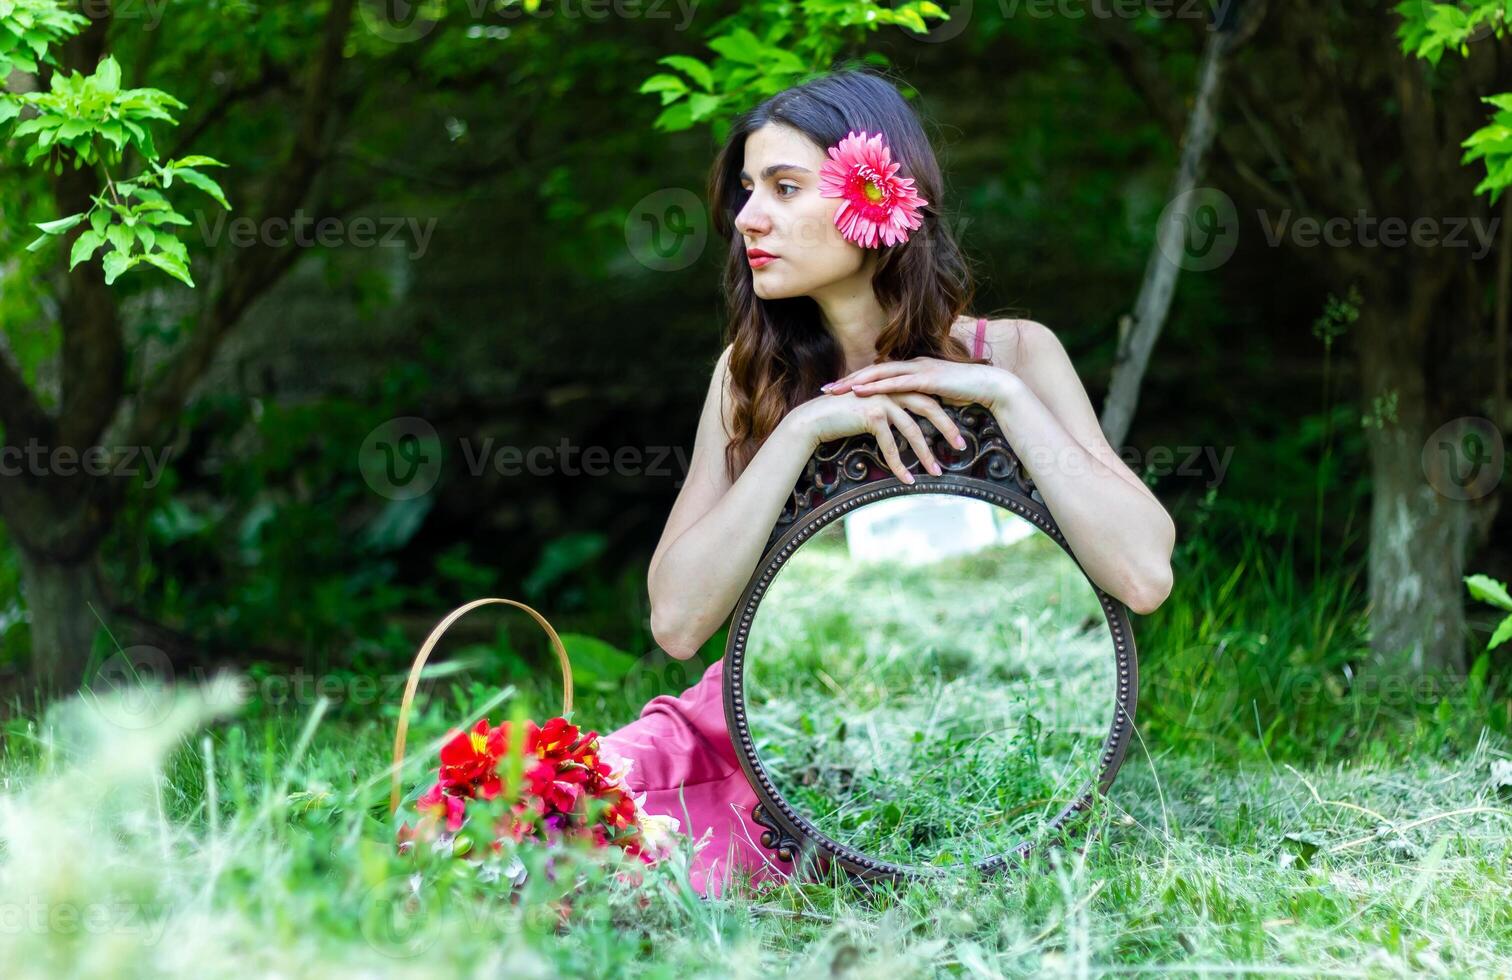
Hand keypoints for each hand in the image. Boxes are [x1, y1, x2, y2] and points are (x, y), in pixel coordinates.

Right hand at [789, 389, 967, 484]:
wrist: (815, 418)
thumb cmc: (843, 417)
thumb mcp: (873, 410)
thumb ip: (893, 413)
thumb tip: (912, 427)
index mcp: (895, 386)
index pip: (928, 398)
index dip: (945, 415)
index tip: (958, 432)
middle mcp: (891, 390)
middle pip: (928, 408)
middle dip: (947, 429)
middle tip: (962, 447)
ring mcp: (882, 401)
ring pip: (912, 429)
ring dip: (925, 453)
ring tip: (936, 472)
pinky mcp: (871, 416)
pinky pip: (891, 444)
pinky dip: (899, 465)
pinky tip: (907, 480)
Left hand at [822, 356, 1014, 409]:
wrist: (989, 386)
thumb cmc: (965, 393)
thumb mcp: (935, 397)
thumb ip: (919, 400)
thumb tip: (906, 413)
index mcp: (912, 368)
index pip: (878, 373)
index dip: (855, 381)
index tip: (835, 390)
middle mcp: (912, 364)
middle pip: (872, 369)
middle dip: (847, 380)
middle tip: (824, 390)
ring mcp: (919, 369)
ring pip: (880, 372)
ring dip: (856, 381)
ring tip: (835, 391)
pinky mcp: (927, 378)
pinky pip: (897, 381)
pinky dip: (876, 385)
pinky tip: (860, 391)